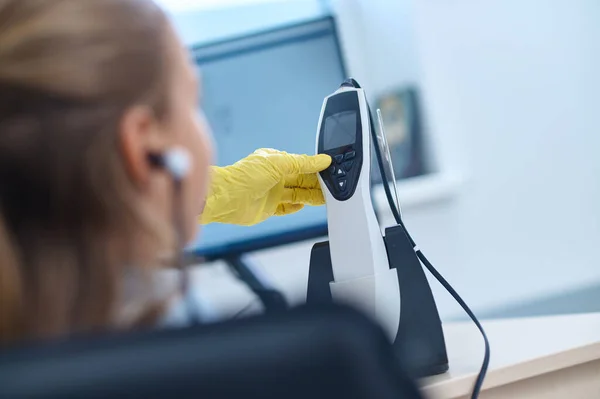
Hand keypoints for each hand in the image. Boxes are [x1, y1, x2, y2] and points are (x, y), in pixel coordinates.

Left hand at [200, 148, 331, 225]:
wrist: (226, 198)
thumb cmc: (244, 176)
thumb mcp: (278, 163)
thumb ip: (302, 162)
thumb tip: (322, 160)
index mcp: (275, 161)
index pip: (300, 163)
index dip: (315, 167)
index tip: (330, 169)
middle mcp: (273, 176)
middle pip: (301, 179)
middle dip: (316, 183)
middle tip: (333, 186)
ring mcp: (271, 192)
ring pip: (297, 194)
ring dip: (310, 195)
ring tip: (325, 197)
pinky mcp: (268, 208)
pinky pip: (286, 208)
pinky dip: (295, 207)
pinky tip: (303, 205)